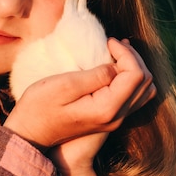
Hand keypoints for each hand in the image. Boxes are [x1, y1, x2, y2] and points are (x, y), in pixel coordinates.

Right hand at [5, 38, 155, 150]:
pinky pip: (133, 97)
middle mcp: (117, 117)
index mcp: (107, 109)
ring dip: (134, 68)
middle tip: (112, 45)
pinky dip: (130, 78)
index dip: (126, 53)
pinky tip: (114, 67)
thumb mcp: (63, 86)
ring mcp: (114, 120)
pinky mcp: (109, 118)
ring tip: (115, 53)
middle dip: (133, 58)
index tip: (107, 42)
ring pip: (144, 90)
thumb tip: (115, 66)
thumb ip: (95, 76)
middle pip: (145, 82)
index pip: (136, 75)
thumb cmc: (40, 107)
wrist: (30, 133)